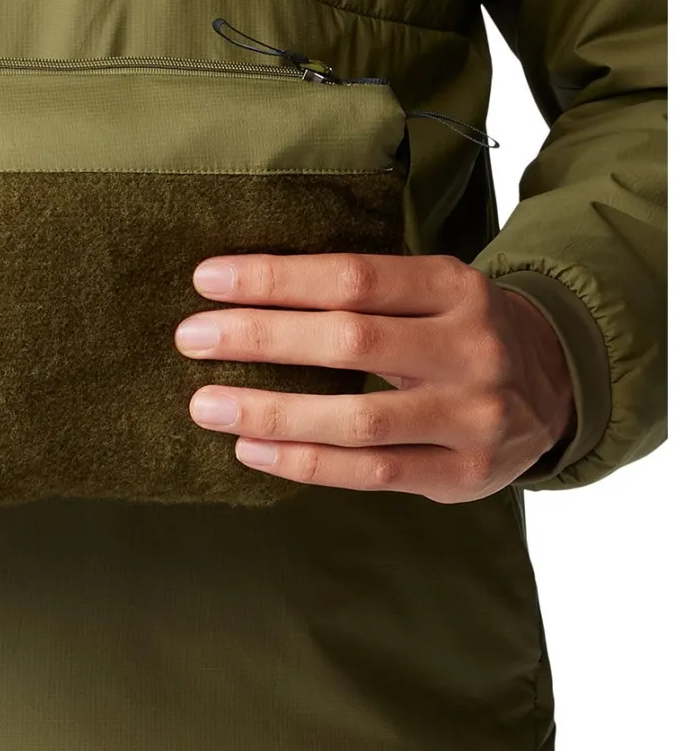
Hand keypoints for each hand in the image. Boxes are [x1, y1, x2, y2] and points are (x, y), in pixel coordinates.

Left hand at [176, 253, 574, 502]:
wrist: (559, 390)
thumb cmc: (460, 335)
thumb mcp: (432, 295)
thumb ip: (363, 295)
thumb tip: (243, 293)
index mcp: (456, 288)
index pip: (354, 276)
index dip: (276, 278)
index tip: (208, 279)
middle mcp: (471, 348)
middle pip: (350, 340)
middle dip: (260, 337)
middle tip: (191, 337)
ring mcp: (472, 416)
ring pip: (357, 418)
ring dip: (270, 412)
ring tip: (206, 405)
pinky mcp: (462, 474)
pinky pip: (369, 473)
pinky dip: (303, 462)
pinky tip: (250, 449)